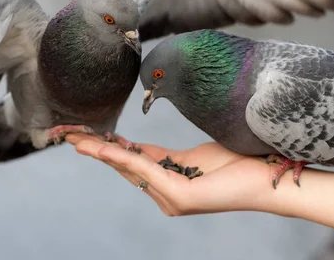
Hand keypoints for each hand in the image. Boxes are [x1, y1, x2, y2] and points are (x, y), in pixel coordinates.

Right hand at [65, 133, 289, 215]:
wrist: (266, 178)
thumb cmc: (236, 163)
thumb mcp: (194, 156)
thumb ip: (165, 156)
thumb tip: (138, 147)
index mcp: (167, 182)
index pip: (130, 163)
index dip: (105, 148)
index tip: (83, 135)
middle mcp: (164, 195)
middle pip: (122, 167)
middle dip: (93, 150)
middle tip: (67, 134)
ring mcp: (171, 199)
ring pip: (129, 169)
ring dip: (100, 153)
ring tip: (76, 140)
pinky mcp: (180, 198)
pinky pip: (147, 171)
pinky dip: (124, 158)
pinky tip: (106, 147)